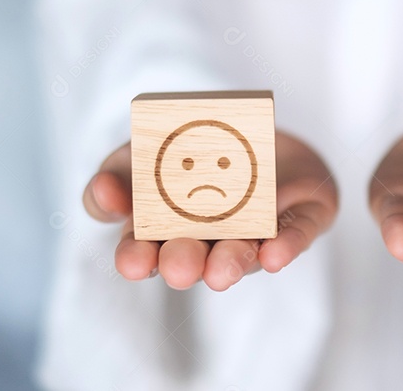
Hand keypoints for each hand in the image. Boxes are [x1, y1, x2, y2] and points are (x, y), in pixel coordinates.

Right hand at [84, 132, 337, 290]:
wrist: (260, 130)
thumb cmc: (193, 150)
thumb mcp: (143, 150)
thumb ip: (119, 172)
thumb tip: (101, 192)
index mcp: (163, 229)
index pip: (142, 249)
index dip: (136, 257)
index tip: (132, 261)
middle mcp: (209, 239)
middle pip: (192, 257)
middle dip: (184, 263)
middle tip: (178, 268)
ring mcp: (256, 231)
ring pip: (243, 251)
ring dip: (232, 261)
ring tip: (221, 272)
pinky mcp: (300, 218)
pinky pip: (295, 234)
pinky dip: (286, 244)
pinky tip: (276, 255)